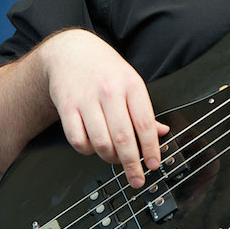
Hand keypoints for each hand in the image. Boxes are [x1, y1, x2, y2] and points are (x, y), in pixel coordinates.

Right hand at [42, 29, 168, 188]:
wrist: (71, 50)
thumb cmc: (105, 69)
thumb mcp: (130, 81)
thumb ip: (145, 109)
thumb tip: (163, 132)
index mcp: (131, 84)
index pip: (145, 123)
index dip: (150, 148)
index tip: (154, 165)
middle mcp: (110, 91)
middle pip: (123, 137)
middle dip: (132, 164)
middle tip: (137, 178)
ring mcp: (87, 99)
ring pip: (100, 142)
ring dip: (110, 158)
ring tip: (114, 159)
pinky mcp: (66, 106)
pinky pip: (77, 139)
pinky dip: (86, 150)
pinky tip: (92, 147)